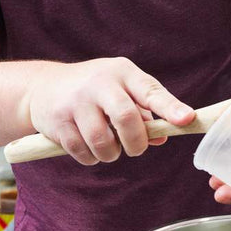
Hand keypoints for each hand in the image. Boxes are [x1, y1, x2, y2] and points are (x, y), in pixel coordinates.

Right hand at [27, 57, 195, 164]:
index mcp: (122, 72)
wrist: (43, 86)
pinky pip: (83, 152)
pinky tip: (88, 147)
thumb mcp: (121, 90)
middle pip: (126, 117)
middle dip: (136, 142)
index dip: (170, 108)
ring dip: (111, 154)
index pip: (150, 91)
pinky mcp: (58, 121)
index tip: (187, 119)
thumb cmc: (94, 90)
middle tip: (135, 149)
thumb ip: (144, 112)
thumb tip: (162, 137)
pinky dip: (91, 158)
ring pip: (103, 141)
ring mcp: (76, 101)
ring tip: (108, 147)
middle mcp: (99, 83)